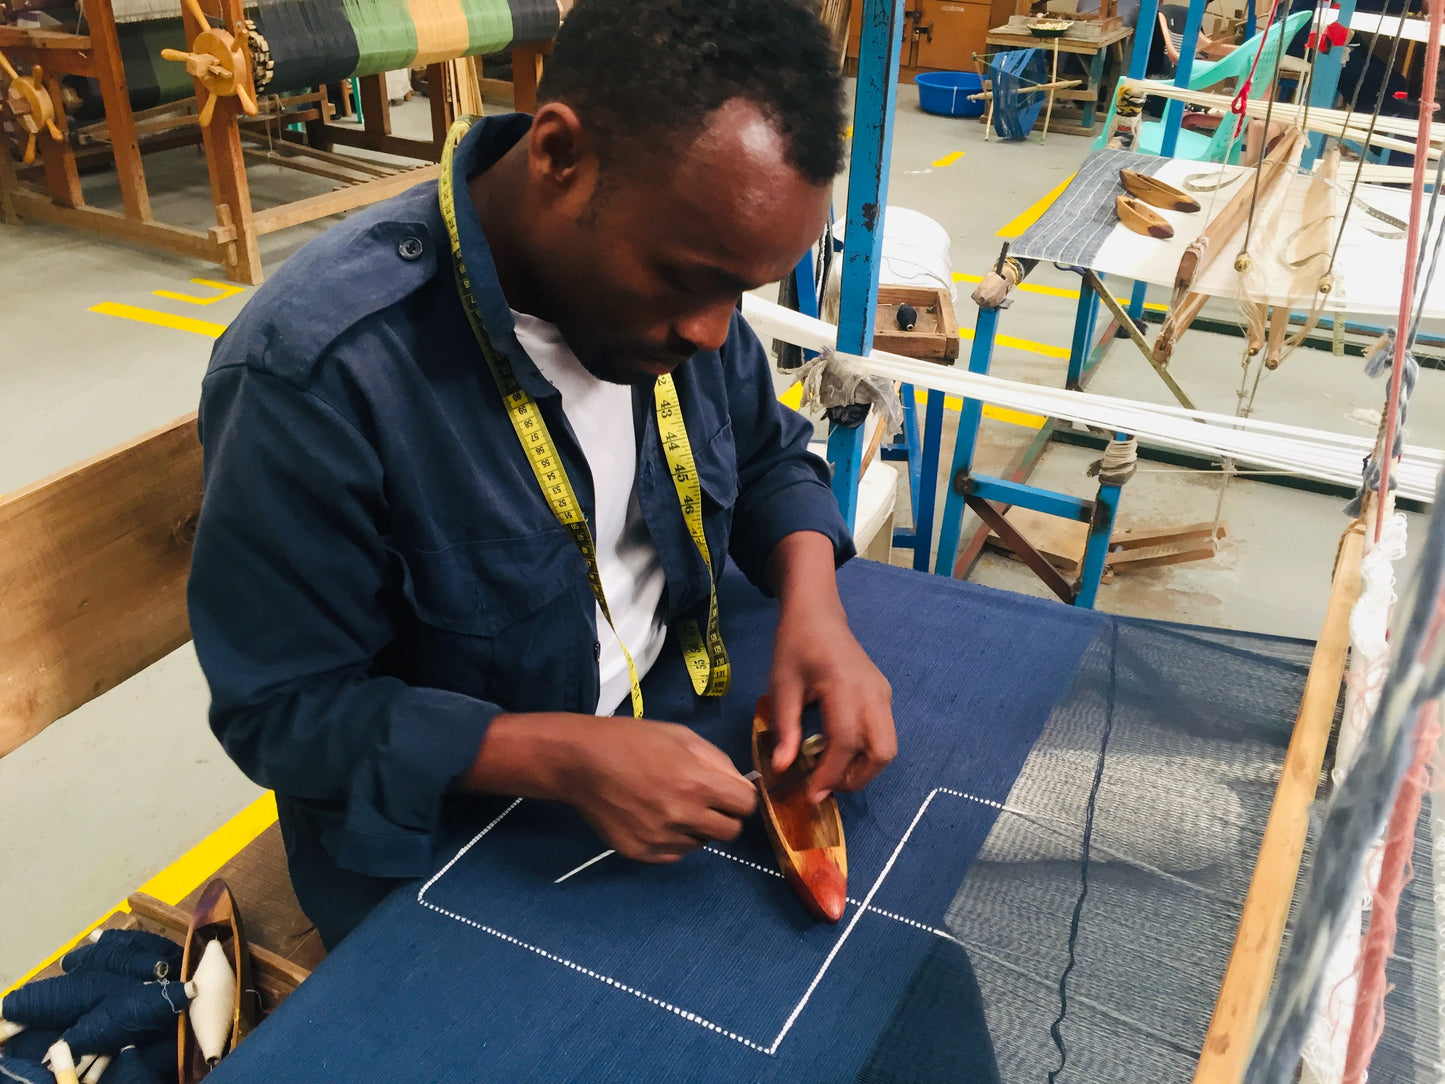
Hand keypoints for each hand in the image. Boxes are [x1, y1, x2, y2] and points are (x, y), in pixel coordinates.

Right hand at [566, 717, 756, 861]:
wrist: (581, 762)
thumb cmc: (633, 741)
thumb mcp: (681, 736)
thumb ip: (718, 761)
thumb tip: (741, 784)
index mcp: (697, 783)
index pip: (746, 805)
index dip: (741, 797)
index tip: (728, 792)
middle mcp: (682, 816)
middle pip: (730, 832)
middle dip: (724, 816)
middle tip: (705, 802)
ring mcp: (660, 838)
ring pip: (701, 844)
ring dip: (696, 828)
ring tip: (671, 805)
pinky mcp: (641, 853)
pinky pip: (675, 854)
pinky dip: (673, 840)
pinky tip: (655, 819)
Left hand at [763, 532, 895, 802]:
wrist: (818, 613)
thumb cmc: (795, 645)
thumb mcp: (782, 685)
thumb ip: (785, 728)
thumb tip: (782, 770)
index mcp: (845, 687)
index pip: (846, 742)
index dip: (830, 774)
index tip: (811, 795)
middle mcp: (873, 693)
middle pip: (882, 751)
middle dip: (857, 778)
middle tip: (826, 786)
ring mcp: (883, 693)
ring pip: (888, 746)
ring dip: (864, 768)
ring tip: (831, 771)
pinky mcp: (884, 695)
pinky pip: (884, 733)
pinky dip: (866, 752)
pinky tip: (838, 751)